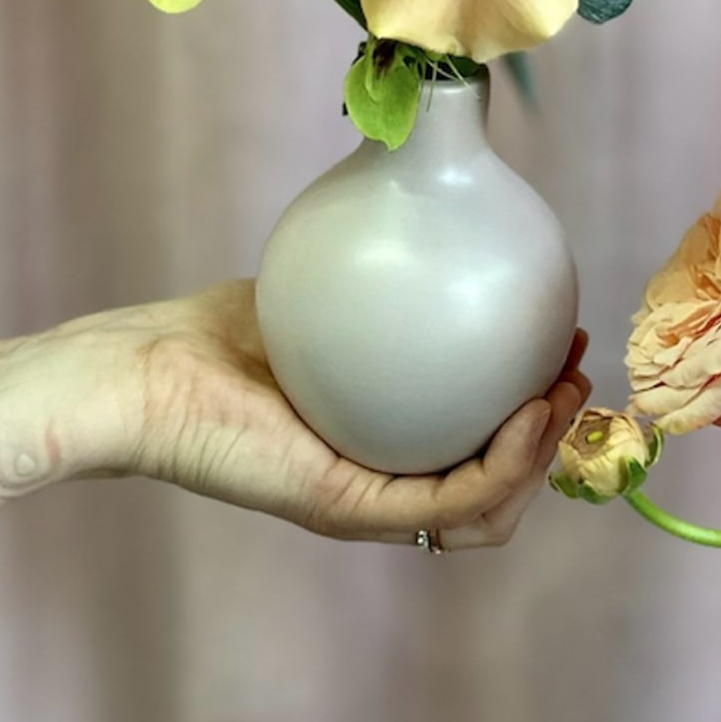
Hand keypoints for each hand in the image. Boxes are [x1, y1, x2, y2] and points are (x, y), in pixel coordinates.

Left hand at [0, 283, 591, 579]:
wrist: (146, 371)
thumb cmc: (218, 334)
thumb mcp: (326, 297)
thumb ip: (385, 280)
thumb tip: (437, 211)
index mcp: (381, 452)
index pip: (480, 458)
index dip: (535, 419)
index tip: (561, 349)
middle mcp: (382, 488)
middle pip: (501, 494)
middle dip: (555, 440)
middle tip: (573, 370)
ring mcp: (370, 504)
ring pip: (491, 510)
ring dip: (543, 457)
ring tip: (561, 394)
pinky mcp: (352, 507)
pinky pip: (457, 497)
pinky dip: (507, 459)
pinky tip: (529, 408)